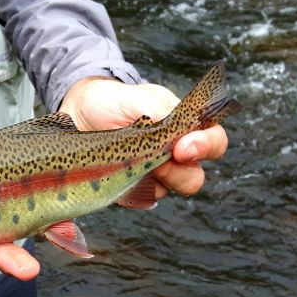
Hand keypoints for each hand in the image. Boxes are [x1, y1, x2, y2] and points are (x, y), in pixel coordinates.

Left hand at [59, 77, 229, 199]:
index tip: (183, 146)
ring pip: (167, 191)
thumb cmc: (116, 102)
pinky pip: (141, 198)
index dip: (207, 146)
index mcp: (186, 130)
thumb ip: (165, 112)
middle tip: (157, 160)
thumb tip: (182, 132)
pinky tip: (115, 175)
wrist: (82, 113)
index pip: (215, 142)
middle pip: (194, 178)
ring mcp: (156, 175)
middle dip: (178, 172)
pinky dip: (131, 189)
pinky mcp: (133, 188)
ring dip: (153, 180)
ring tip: (129, 162)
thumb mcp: (142, 98)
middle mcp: (176, 156)